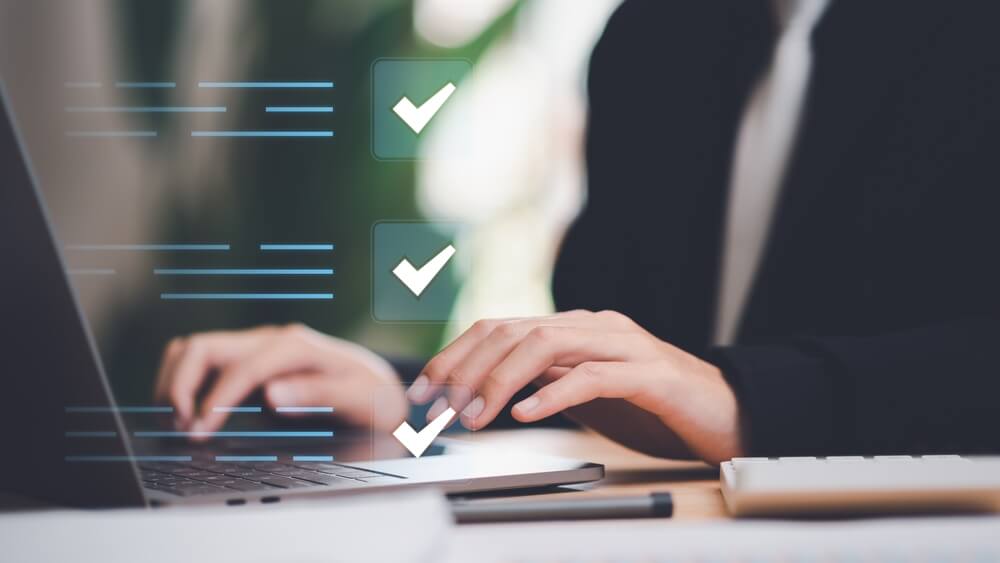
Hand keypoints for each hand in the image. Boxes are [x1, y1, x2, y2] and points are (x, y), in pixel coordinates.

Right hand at [154, 324, 405, 438]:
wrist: (378, 385)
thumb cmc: (370, 396)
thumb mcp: (359, 400)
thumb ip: (319, 395)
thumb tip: (272, 395)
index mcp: (297, 347)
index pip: (242, 369)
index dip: (215, 401)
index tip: (199, 432)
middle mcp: (271, 339)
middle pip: (204, 347)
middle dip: (181, 385)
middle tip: (180, 426)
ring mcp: (257, 345)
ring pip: (195, 348)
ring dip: (175, 380)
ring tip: (175, 419)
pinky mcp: (248, 358)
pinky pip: (203, 359)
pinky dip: (183, 380)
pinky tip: (185, 410)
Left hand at [407, 310, 745, 463]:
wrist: (728, 411)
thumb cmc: (655, 406)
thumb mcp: (587, 392)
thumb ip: (546, 380)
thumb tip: (489, 390)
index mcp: (576, 329)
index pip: (502, 327)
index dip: (456, 355)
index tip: (425, 389)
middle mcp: (595, 326)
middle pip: (514, 330)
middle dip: (466, 368)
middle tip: (437, 406)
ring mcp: (624, 345)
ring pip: (547, 344)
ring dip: (501, 381)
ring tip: (474, 415)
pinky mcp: (651, 373)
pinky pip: (594, 376)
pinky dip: (556, 393)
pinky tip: (529, 413)